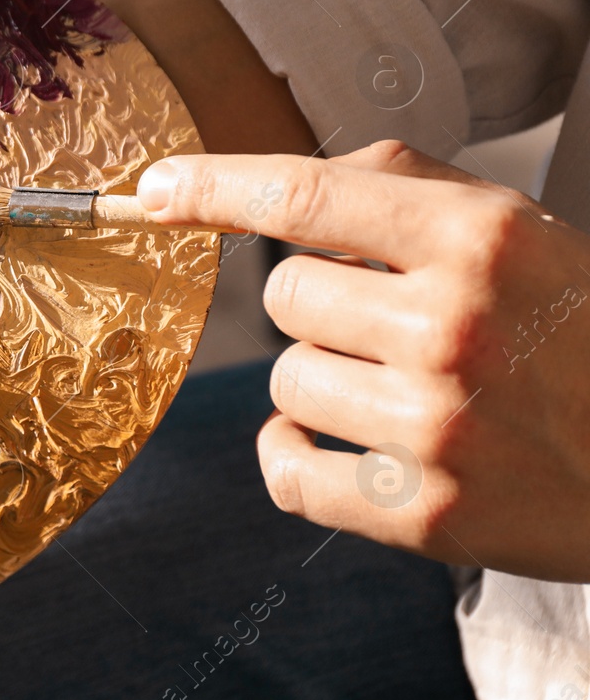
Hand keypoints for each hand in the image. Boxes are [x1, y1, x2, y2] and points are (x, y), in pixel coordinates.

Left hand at [137, 140, 589, 581]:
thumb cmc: (583, 331)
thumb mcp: (524, 234)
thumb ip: (408, 191)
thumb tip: (276, 186)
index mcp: (480, 239)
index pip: (305, 195)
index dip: (212, 188)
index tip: (152, 191)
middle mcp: (453, 326)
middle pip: (286, 295)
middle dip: (328, 305)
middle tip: (400, 328)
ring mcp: (437, 426)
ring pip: (286, 379)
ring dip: (325, 380)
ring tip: (409, 391)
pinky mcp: (423, 513)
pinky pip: (286, 471)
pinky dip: (294, 456)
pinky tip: (336, 444)